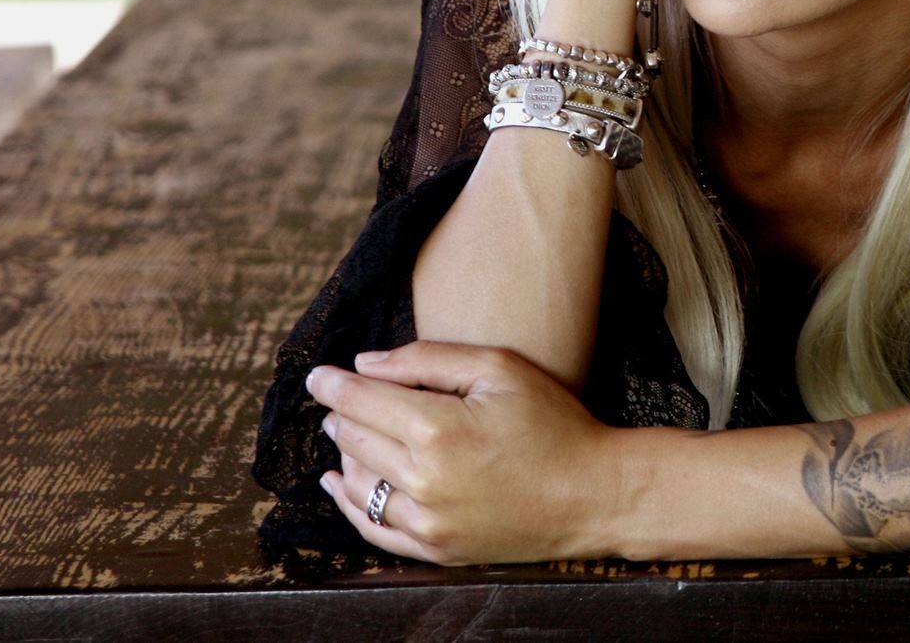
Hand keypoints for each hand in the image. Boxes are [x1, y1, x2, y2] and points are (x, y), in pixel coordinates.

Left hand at [308, 340, 619, 565]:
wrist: (592, 495)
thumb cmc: (554, 423)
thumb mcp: (500, 369)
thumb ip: (428, 359)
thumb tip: (366, 364)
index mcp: (437, 429)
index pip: (362, 402)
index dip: (333, 386)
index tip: (317, 375)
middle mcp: (424, 481)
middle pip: (356, 441)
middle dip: (341, 414)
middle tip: (337, 396)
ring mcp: (428, 522)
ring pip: (359, 486)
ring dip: (345, 455)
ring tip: (344, 433)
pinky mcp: (437, 549)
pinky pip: (376, 529)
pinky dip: (351, 505)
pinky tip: (341, 485)